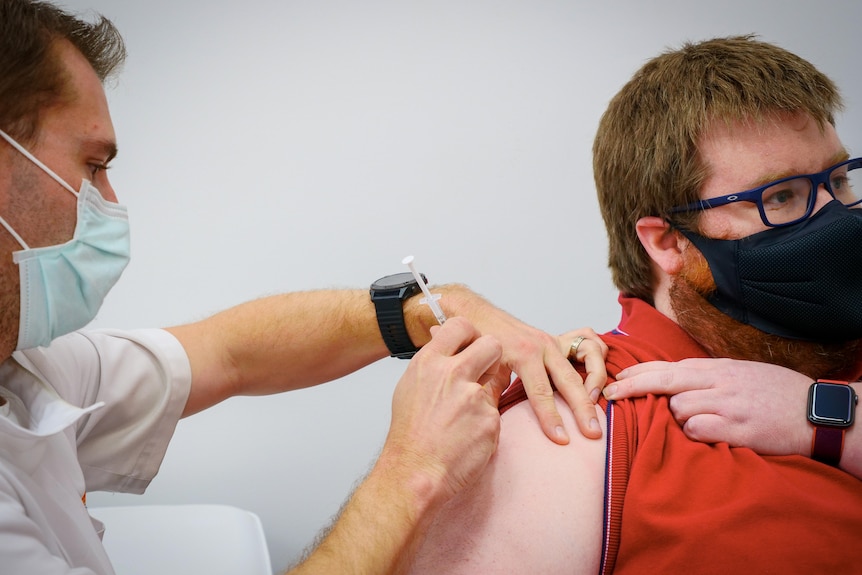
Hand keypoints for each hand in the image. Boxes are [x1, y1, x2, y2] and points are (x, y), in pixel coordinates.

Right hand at [383, 317, 505, 500]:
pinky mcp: (490, 420)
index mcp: (429, 362)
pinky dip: (486, 425)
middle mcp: (452, 374)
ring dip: (486, 398)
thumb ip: (433, 364)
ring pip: (497, 383)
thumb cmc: (410, 435)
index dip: (473, 335)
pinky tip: (468, 438)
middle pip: (492, 344)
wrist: (414, 473)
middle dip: (493, 358)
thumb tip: (443, 340)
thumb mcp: (412, 387)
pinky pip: (497, 414)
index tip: (473, 346)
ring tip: (463, 421)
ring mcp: (473, 397)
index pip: (461, 326)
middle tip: (483, 376)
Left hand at [474, 314, 605, 443]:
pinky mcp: (559, 339)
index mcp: (523, 354)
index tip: (561, 440)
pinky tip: (596, 380)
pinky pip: (590, 342)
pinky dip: (597, 359)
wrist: (476, 315)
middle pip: (570, 379)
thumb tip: (494, 423)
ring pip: (589, 356)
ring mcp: (553, 341)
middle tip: (593, 432)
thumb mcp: (480, 369)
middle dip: (583, 408)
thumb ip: (490, 394)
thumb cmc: (477, 344)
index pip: (541, 392)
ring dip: (596, 380)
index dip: (551, 418)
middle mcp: (543, 345)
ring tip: (597, 404)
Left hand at [604, 358, 810, 455]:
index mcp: (719, 368)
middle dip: (632, 386)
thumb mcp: (742, 374)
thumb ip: (710, 376)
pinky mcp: (738, 429)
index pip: (669, 364)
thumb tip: (676, 381)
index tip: (617, 376)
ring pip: (679, 408)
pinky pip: (698, 430)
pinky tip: (710, 436)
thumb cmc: (779, 395)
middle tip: (609, 394)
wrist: (818, 413)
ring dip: (678, 419)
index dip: (640, 370)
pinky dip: (695, 434)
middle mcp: (720, 382)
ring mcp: (729, 405)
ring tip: (702, 424)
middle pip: (664, 379)